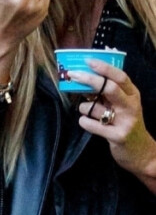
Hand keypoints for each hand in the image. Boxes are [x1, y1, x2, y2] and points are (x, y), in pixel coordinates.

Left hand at [75, 60, 155, 191]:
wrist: (141, 153)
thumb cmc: (125, 121)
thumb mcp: (122, 103)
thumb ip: (108, 90)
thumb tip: (83, 74)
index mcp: (132, 94)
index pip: (120, 76)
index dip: (103, 67)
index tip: (87, 60)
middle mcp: (131, 106)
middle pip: (109, 88)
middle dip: (88, 79)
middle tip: (72, 74)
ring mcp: (125, 122)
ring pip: (94, 107)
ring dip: (84, 107)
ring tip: (90, 112)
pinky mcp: (118, 136)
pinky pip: (91, 124)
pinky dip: (84, 121)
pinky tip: (88, 122)